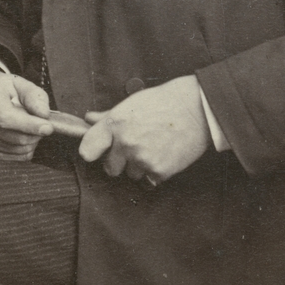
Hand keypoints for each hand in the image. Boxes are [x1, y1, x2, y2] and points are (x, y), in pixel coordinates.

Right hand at [0, 65, 53, 161]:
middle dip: (35, 134)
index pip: (6, 118)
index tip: (48, 127)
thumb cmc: (8, 90)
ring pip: (16, 149)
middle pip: (14, 137)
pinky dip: (25, 149)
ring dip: (32, 141)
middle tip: (44, 125)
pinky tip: (24, 135)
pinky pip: (14, 156)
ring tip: (32, 127)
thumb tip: (43, 115)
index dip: (29, 125)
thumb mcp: (23, 84)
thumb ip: (35, 97)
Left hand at [78, 75, 209, 184]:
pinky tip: (164, 156)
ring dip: (140, 167)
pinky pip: (149, 182)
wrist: (196, 109)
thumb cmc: (164, 102)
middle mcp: (126, 143)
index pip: (87, 150)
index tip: (99, 152)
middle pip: (110, 168)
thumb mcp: (132, 103)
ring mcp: (142, 158)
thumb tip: (88, 119)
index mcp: (115, 124)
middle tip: (136, 148)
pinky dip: (155, 173)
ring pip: (131, 175)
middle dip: (120, 161)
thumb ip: (108, 116)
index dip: (93, 152)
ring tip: (155, 148)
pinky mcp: (159, 171)